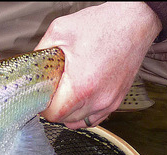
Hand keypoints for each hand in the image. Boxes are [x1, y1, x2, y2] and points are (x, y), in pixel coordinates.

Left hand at [36, 2, 161, 128]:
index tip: (42, 95)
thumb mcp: (60, 31)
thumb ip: (41, 51)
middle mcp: (97, 98)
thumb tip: (31, 65)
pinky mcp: (117, 100)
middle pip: (65, 120)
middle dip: (55, 108)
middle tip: (53, 91)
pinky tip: (80, 100)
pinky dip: (84, 113)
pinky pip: (95, 118)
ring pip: (79, 122)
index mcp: (81, 86)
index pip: (53, 115)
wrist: (135, 20)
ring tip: (66, 95)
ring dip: (69, 113)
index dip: (43, 106)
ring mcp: (109, 101)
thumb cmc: (102, 24)